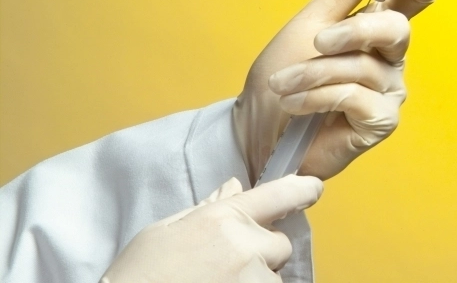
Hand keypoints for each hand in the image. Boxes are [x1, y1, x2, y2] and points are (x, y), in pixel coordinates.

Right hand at [100, 175, 322, 282]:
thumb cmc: (138, 274)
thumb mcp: (164, 231)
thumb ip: (206, 209)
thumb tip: (233, 187)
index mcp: (223, 218)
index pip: (279, 194)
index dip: (302, 190)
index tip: (314, 188)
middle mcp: (245, 247)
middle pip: (281, 244)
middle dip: (263, 252)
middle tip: (228, 265)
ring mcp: (252, 280)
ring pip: (275, 277)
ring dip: (257, 280)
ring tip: (218, 282)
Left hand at [233, 0, 436, 181]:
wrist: (260, 125)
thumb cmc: (284, 73)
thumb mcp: (309, 22)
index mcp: (376, 28)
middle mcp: (390, 57)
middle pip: (396, 29)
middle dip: (353, 32)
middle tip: (316, 42)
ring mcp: (389, 90)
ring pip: (364, 66)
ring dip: (314, 72)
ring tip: (284, 84)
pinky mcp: (381, 121)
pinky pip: (356, 97)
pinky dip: (317, 97)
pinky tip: (295, 104)